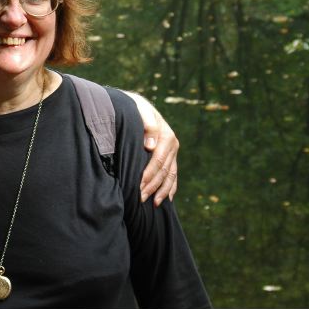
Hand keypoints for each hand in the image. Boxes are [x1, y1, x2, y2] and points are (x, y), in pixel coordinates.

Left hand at [122, 91, 177, 205]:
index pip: (158, 160)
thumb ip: (147, 124)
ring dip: (162, 191)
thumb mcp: (139, 110)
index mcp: (166, 135)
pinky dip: (170, 187)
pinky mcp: (171, 156)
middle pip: (164, 170)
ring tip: (153, 204)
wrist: (138, 105)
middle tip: (140, 198)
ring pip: (170, 175)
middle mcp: (173, 144)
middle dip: (152, 186)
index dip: (149, 175)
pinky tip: (167, 199)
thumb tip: (150, 146)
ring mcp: (173, 151)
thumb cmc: (135, 108)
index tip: (139, 186)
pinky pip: (173, 174)